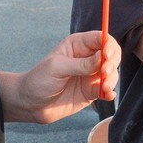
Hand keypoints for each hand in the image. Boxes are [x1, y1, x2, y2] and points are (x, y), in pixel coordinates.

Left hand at [5, 31, 119, 123]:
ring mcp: (90, 75)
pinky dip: (110, 92)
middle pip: (111, 54)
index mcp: (78, 45)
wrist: (30, 104)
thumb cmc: (39, 80)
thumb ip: (81, 64)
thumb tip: (103, 57)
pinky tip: (107, 95)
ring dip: (111, 79)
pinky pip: (106, 90)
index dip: (108, 44)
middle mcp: (87, 58)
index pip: (101, 38)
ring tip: (104, 87)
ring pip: (111, 73)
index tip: (107, 54)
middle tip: (105, 71)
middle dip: (112, 62)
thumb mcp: (57, 68)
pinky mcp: (91, 91)